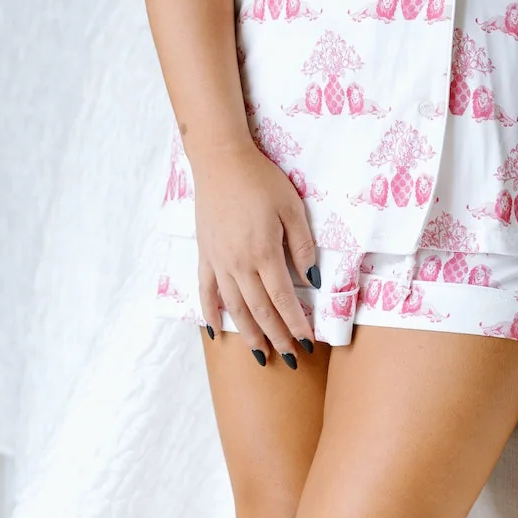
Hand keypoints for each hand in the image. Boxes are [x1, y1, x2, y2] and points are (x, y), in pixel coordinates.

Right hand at [190, 135, 320, 363]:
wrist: (221, 161)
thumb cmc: (261, 180)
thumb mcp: (292, 208)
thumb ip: (302, 245)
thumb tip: (312, 280)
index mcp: (264, 253)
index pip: (283, 299)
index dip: (296, 324)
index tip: (308, 342)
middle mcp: (238, 264)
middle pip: (259, 310)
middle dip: (276, 336)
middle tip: (290, 356)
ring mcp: (218, 261)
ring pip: (233, 307)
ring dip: (247, 333)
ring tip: (260, 354)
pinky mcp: (204, 254)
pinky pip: (205, 290)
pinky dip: (210, 313)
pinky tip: (217, 330)